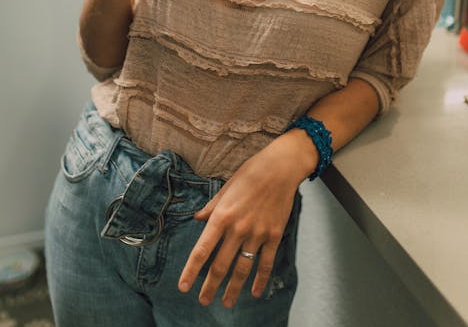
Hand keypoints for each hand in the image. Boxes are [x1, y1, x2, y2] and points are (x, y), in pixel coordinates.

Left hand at [178, 139, 306, 308]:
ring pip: (242, 268)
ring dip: (233, 288)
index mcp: (222, 216)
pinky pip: (266, 262)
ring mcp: (257, 233)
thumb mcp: (226, 187)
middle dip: (210, 286)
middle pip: (221, 265)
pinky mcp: (274, 235)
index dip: (191, 270)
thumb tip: (198, 218)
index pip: (202, 249)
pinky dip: (261, 279)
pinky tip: (255, 291)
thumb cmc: (251, 172)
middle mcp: (238, 228)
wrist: (280, 168)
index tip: (183, 286)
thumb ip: (212, 206)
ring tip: (226, 302)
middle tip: (204, 301)